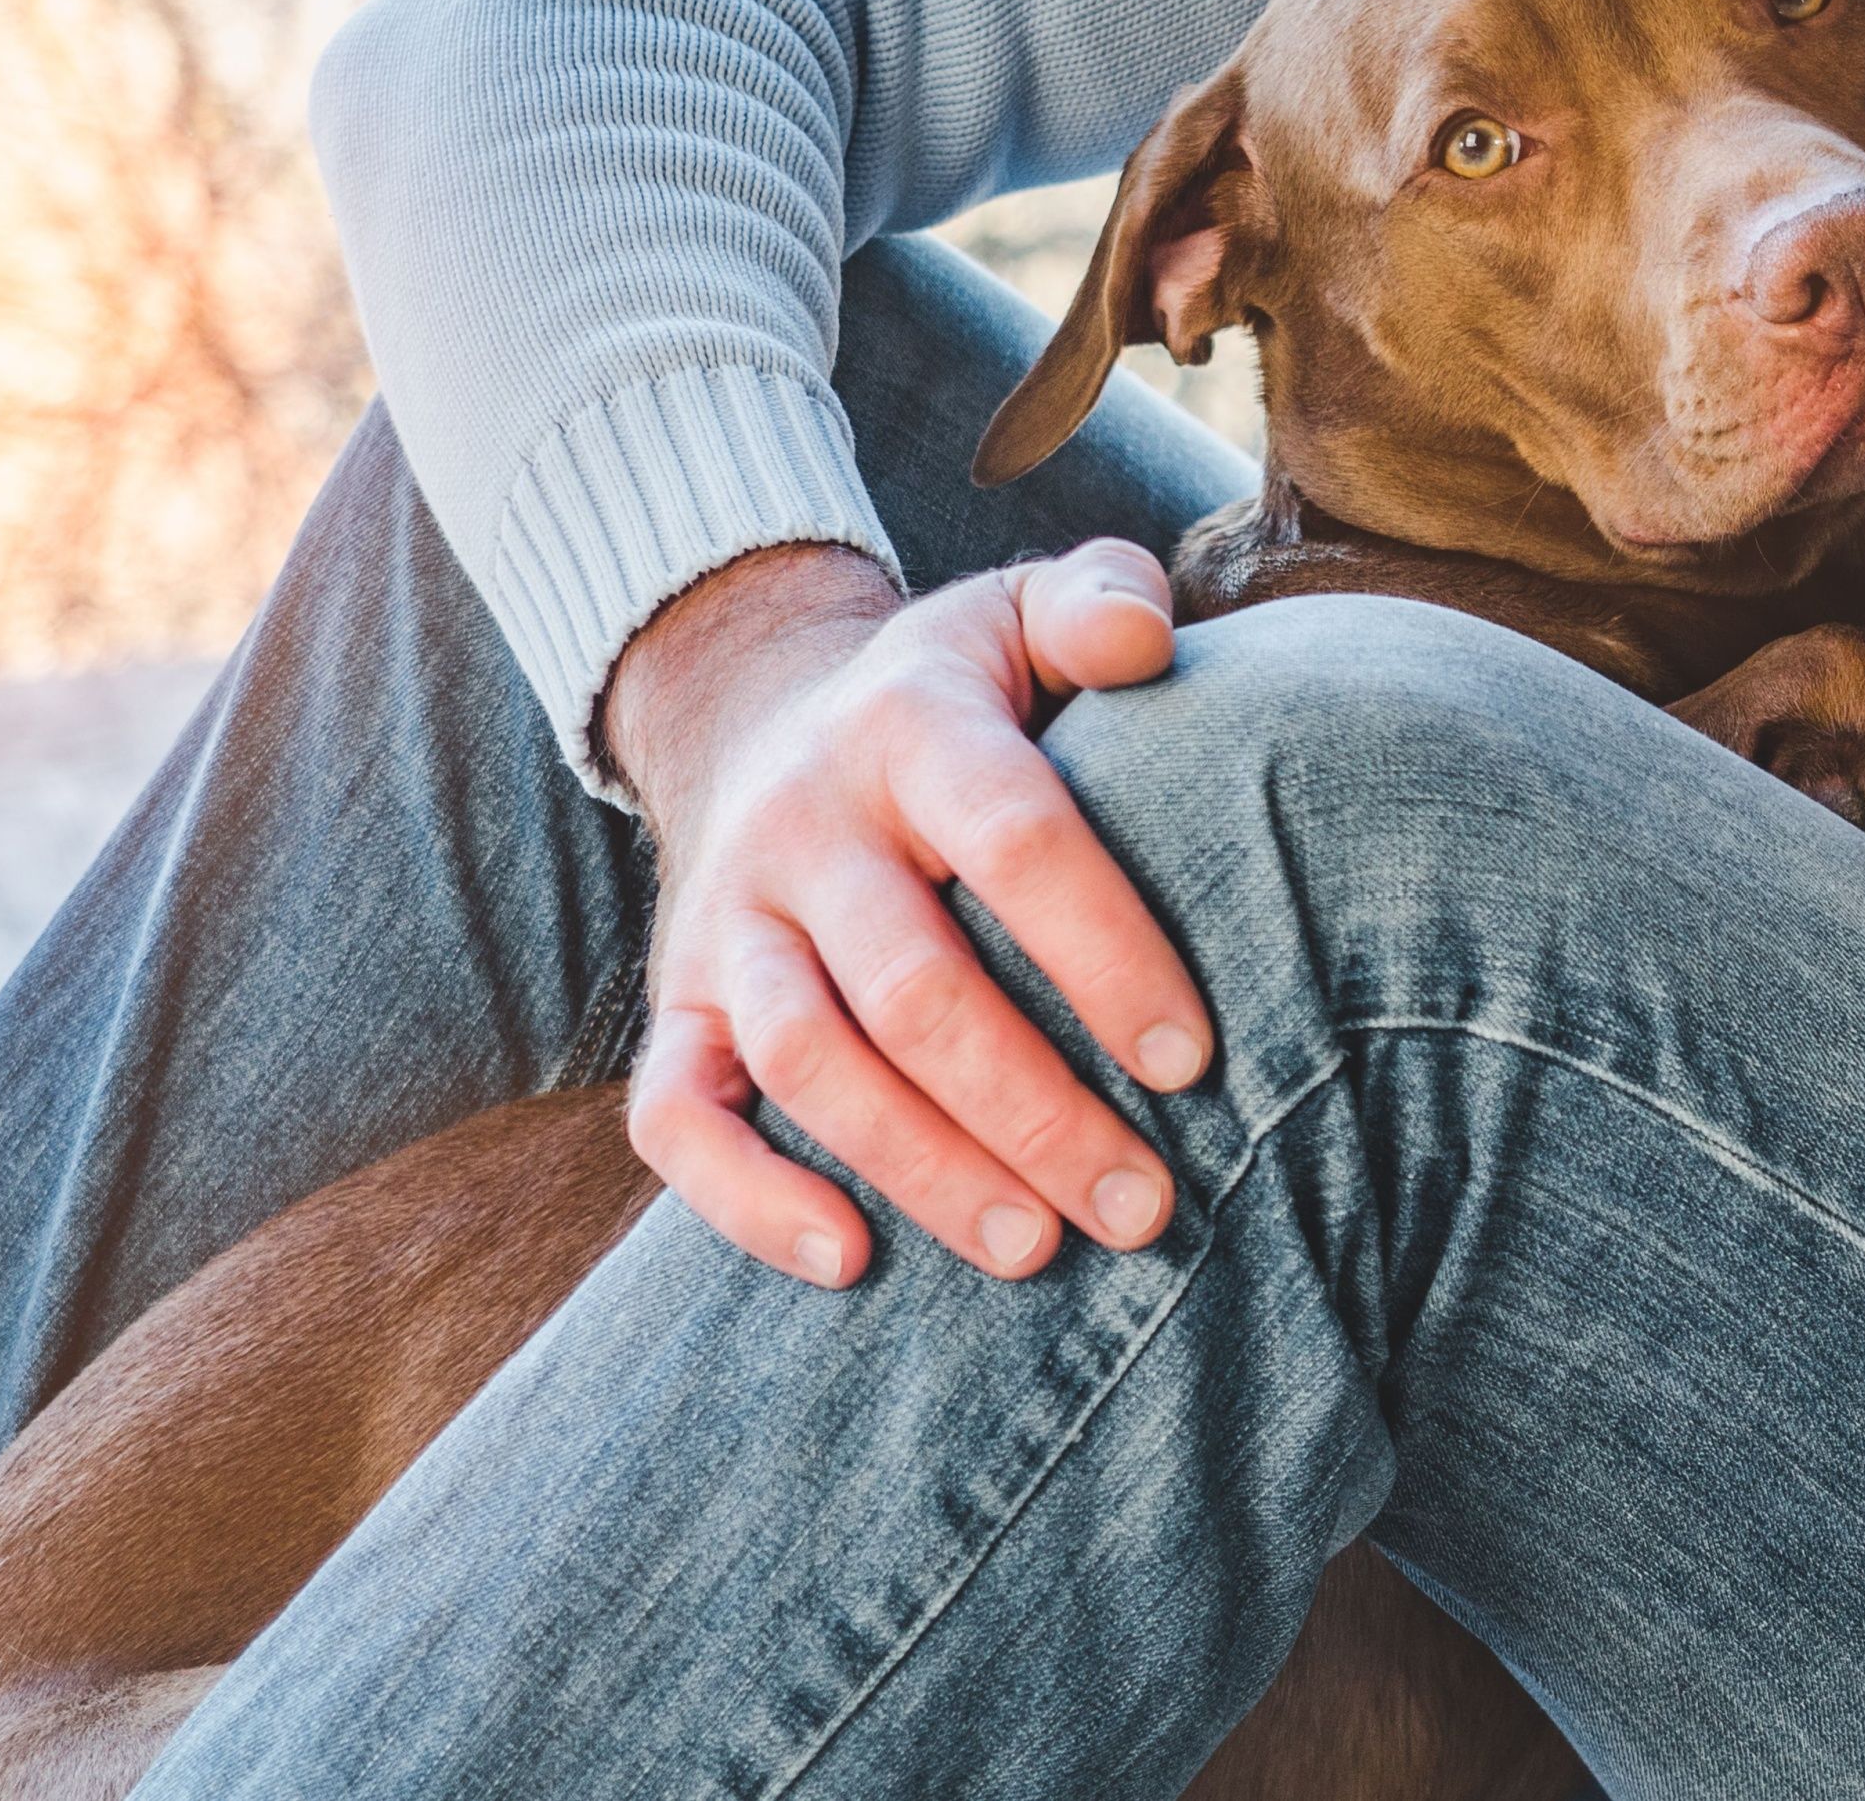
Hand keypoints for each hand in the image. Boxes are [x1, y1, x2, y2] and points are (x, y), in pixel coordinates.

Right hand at [601, 538, 1213, 1287]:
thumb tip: (1146, 640)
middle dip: (1035, 1110)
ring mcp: (727, 921)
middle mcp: (805, 825)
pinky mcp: (676, 1005)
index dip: (1103, 950)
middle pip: (915, 986)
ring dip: (924, 1168)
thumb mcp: (1022, 611)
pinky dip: (745, 1199)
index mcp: (911, 725)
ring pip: (809, 1062)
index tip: (1190, 1059)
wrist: (763, 712)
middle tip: (1145, 1204)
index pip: (1015, 838)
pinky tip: (850, 1263)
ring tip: (1040, 1251)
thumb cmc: (957, 693)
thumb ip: (1102, 601)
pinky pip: (674, 1116)